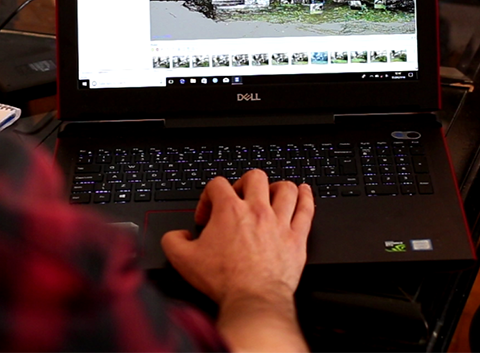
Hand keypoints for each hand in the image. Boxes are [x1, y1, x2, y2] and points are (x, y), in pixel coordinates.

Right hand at [162, 170, 313, 352]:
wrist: (252, 301)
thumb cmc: (224, 282)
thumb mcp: (183, 260)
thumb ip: (173, 241)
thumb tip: (177, 235)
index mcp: (229, 211)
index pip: (218, 184)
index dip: (208, 196)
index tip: (208, 214)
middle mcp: (257, 211)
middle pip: (255, 177)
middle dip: (244, 183)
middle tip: (240, 199)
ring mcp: (279, 222)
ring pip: (285, 188)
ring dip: (277, 187)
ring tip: (271, 193)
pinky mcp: (296, 237)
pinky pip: (306, 209)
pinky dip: (306, 196)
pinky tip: (304, 192)